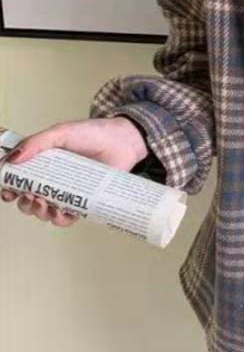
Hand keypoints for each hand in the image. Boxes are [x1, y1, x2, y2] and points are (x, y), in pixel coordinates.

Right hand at [0, 116, 148, 226]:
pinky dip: (60, 219)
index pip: (19, 179)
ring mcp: (68, 192)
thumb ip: (36, 142)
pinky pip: (68, 217)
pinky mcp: (84, 201)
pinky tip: (60, 212)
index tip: (7, 192)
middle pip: (28, 199)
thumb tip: (12, 160)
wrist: (124, 141)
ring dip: (39, 212)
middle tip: (31, 195)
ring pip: (45, 211)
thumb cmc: (93, 133)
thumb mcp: (61, 132)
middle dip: (24, 203)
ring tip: (44, 203)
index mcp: (42, 163)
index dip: (9, 188)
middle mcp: (53, 179)